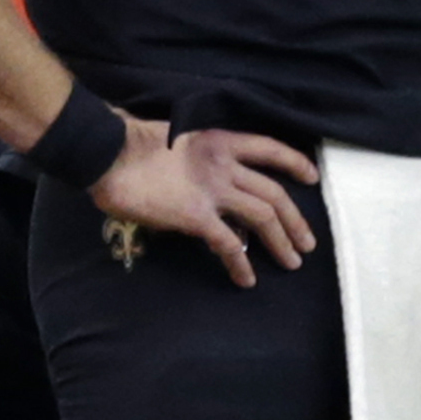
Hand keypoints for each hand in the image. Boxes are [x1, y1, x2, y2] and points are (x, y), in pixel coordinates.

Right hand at [90, 113, 314, 287]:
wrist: (108, 154)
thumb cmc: (132, 145)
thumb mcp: (179, 143)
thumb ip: (201, 162)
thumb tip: (209, 189)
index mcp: (220, 141)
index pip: (269, 149)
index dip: (294, 163)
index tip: (311, 177)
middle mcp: (224, 164)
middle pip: (274, 193)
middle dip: (295, 220)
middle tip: (307, 242)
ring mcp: (213, 190)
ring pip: (263, 217)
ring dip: (281, 242)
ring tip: (292, 262)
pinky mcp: (197, 216)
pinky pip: (229, 244)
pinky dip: (241, 264)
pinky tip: (246, 279)